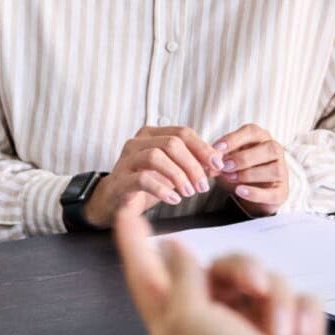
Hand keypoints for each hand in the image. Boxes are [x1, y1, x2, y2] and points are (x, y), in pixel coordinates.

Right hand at [83, 125, 222, 227]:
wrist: (115, 201)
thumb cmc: (147, 183)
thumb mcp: (173, 171)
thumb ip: (194, 164)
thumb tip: (219, 162)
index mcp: (151, 135)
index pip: (182, 133)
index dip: (203, 148)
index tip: (218, 165)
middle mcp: (137, 142)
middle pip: (171, 143)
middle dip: (193, 165)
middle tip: (203, 186)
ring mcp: (126, 160)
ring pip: (156, 156)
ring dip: (178, 175)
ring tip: (189, 193)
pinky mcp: (120, 180)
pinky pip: (142, 179)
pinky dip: (162, 189)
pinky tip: (173, 199)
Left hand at [115, 209, 334, 334]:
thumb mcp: (190, 318)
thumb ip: (181, 278)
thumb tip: (173, 248)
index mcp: (175, 322)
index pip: (147, 274)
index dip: (136, 243)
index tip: (127, 210)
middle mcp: (212, 322)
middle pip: (221, 268)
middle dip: (242, 270)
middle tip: (256, 286)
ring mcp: (256, 329)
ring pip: (266, 280)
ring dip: (277, 300)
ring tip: (281, 331)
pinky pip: (300, 300)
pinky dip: (302, 316)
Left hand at [214, 123, 288, 214]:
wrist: (249, 192)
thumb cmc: (237, 169)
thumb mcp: (225, 161)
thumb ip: (217, 159)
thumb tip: (208, 164)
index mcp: (260, 138)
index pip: (252, 131)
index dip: (234, 139)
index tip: (216, 148)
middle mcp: (275, 152)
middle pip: (269, 148)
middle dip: (244, 157)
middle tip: (224, 166)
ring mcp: (282, 172)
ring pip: (274, 170)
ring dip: (249, 174)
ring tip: (230, 178)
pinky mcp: (282, 192)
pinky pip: (273, 193)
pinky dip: (255, 193)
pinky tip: (240, 191)